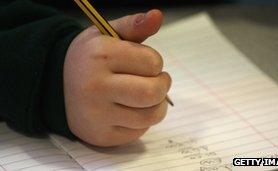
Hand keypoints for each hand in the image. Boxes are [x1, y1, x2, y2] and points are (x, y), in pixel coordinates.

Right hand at [64, 10, 171, 146]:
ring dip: (157, 105)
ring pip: (150, 115)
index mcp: (100, 56)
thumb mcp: (106, 35)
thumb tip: (157, 15)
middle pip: (152, 92)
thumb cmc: (90, 58)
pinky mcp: (101, 135)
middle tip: (157, 81)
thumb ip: (134, 24)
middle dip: (162, 86)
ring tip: (148, 96)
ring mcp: (97, 115)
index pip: (152, 63)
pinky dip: (142, 120)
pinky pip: (138, 131)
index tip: (146, 63)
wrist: (58, 85)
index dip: (155, 62)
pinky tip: (131, 109)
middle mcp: (95, 87)